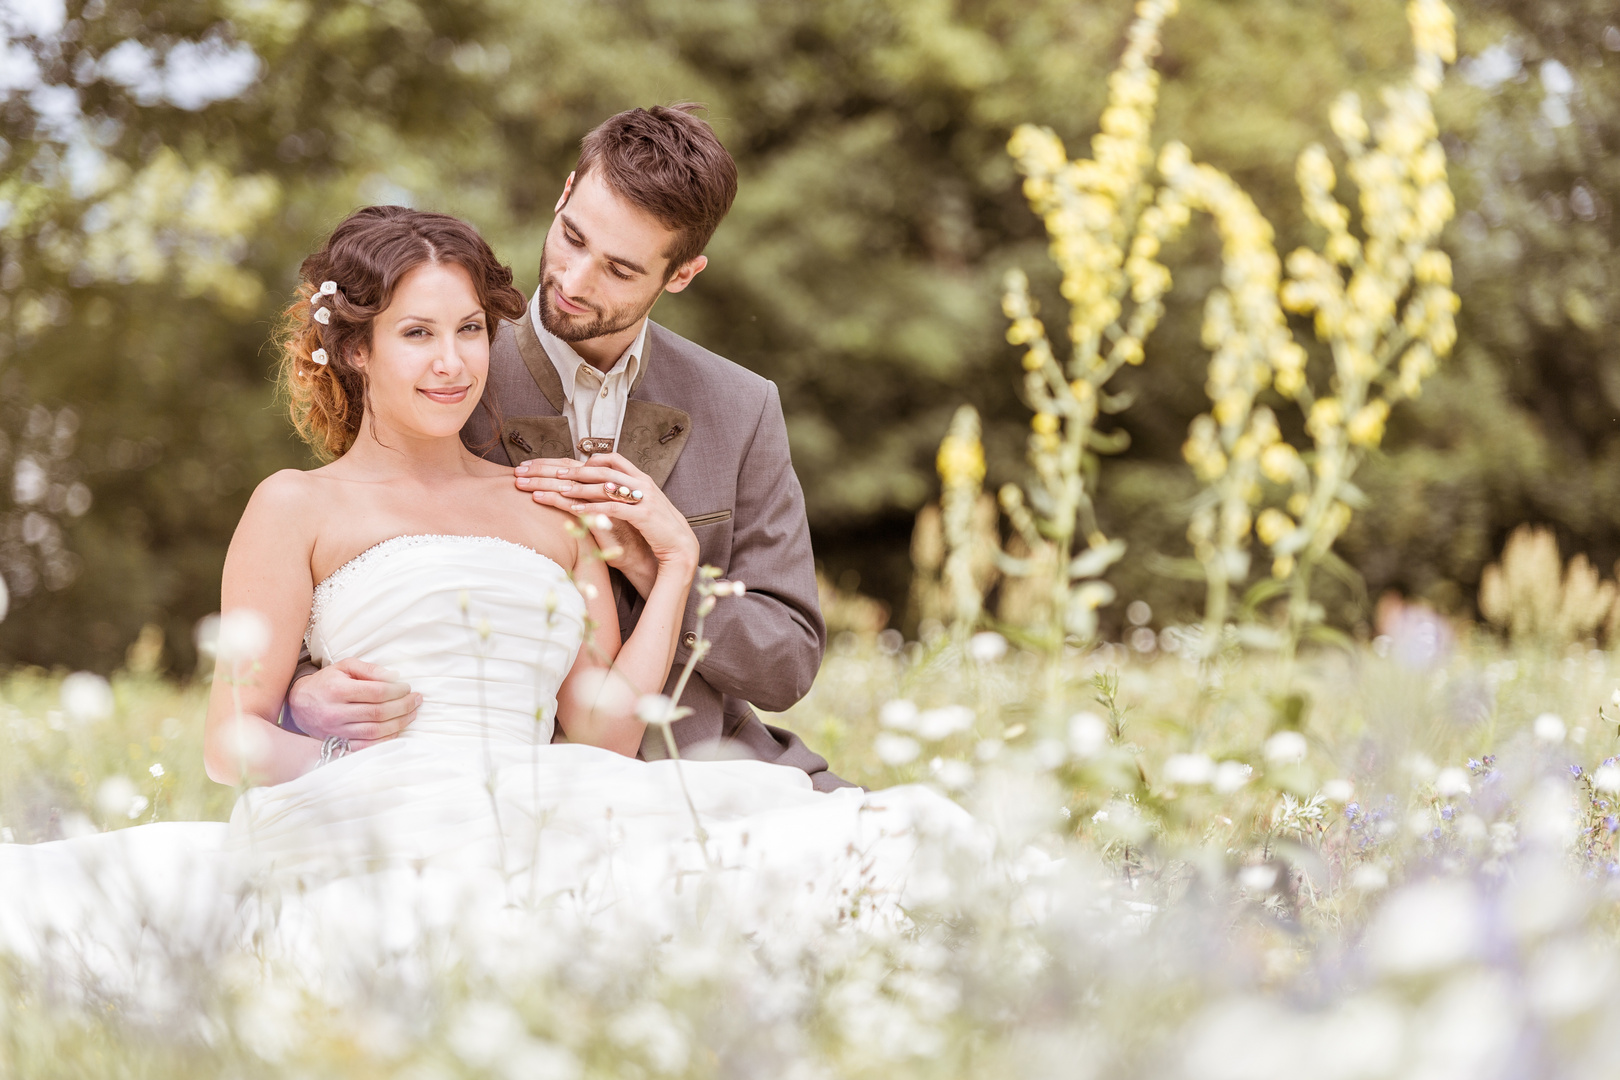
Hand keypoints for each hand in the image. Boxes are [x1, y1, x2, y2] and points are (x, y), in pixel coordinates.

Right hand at [286, 658, 421, 744]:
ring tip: (412, 714)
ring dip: (399, 723)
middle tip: (417, 700)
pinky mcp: (337, 744)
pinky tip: (396, 730)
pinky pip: (366, 747)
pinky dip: (385, 740)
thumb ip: (370, 669)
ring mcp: (336, 731)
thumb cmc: (327, 682)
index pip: (376, 692)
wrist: (298, 704)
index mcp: (338, 690)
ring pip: (375, 731)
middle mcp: (336, 712)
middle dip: (403, 706)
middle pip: (378, 713)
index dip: (397, 691)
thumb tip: (395, 677)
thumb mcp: (344, 667)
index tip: (408, 688)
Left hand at [515, 453, 697, 593]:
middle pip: (593, 468)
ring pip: (600, 485)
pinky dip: (591, 508)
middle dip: (558, 469)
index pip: (601, 459)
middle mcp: (639, 482)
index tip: (540, 465)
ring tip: (543, 490)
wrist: (681, 547)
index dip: (570, 460)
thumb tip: (590, 492)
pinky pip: (612, 508)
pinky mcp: (643, 514)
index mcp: (636, 477)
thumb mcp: (632, 509)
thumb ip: (615, 497)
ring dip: (569, 487)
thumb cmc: (652, 531)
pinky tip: (572, 510)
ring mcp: (642, 496)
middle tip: (528, 473)